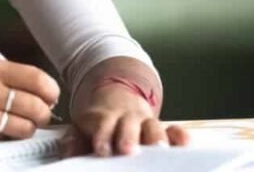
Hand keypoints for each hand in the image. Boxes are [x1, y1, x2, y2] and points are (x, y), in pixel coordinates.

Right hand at [0, 59, 60, 141]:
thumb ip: (7, 78)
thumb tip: (42, 93)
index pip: (38, 79)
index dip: (50, 91)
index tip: (49, 97)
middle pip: (36, 105)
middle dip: (43, 114)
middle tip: (38, 116)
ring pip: (26, 126)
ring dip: (28, 128)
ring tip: (19, 125)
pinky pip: (5, 138)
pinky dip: (8, 137)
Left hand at [62, 83, 189, 157]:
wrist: (116, 96)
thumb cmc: (99, 122)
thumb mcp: (82, 127)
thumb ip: (75, 141)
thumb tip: (69, 156)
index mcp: (104, 118)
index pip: (102, 126)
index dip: (102, 137)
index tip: (102, 149)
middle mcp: (126, 118)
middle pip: (129, 126)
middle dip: (129, 138)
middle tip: (129, 151)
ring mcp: (145, 122)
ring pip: (152, 127)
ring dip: (156, 138)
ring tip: (159, 150)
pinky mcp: (163, 129)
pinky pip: (173, 130)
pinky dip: (179, 136)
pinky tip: (184, 143)